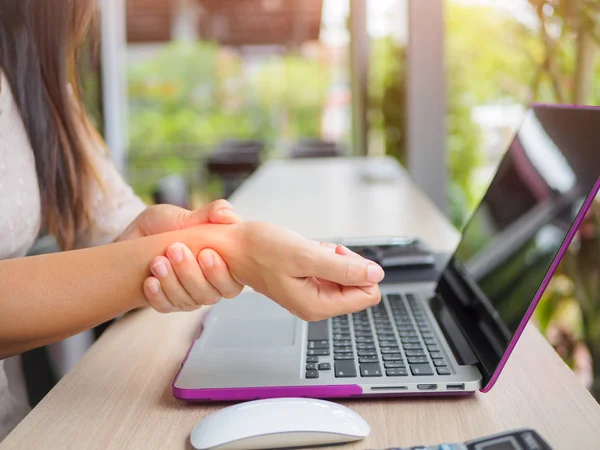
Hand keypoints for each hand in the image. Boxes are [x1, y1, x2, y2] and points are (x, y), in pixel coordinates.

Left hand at [118, 200, 244, 312]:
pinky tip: (150, 281)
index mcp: (223, 266)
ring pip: (188, 302)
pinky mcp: (169, 302)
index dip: (219, 273)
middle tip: (174, 250)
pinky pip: (166, 307)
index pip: (231, 283)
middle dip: (191, 274)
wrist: (138, 234)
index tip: (205, 252)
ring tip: (157, 261)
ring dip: (172, 283)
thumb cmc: (169, 224)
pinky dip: (158, 296)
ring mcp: (190, 296)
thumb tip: (226, 214)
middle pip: (209, 295)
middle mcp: (210, 285)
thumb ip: (211, 213)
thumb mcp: (188, 215)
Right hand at [223, 221, 384, 320]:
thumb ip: (343, 268)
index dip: (359, 269)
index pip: (367, 294)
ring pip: (345, 274)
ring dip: (333, 257)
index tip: (336, 257)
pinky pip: (331, 268)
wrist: (233, 246)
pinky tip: (306, 251)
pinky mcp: (306, 282)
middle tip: (320, 252)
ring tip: (309, 251)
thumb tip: (375, 275)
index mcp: (317, 305)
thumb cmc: (259, 250)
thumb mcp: (305, 256)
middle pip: (358, 284)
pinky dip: (324, 255)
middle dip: (345, 262)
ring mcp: (311, 294)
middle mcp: (316, 305)